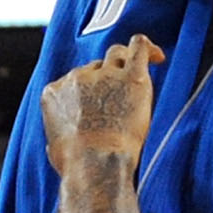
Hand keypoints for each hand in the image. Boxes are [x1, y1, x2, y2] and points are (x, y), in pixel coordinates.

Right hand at [41, 35, 161, 172]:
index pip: (73, 81)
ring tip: (136, 74)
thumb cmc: (75, 164)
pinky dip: (148, 48)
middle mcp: (77, 78)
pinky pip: (139, 48)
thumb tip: (59, 144)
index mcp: (54, 92)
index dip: (88, 91)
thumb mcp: (54, 148)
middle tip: (119, 101)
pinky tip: (158, 56)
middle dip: (106, 80)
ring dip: (124, 60)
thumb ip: (58, 136)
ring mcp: (104, 75)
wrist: (95, 164)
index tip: (99, 105)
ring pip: (115, 54)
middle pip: (95, 68)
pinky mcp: (131, 77)